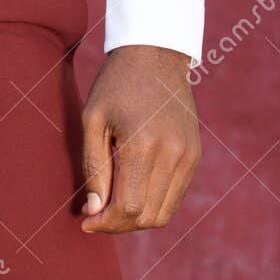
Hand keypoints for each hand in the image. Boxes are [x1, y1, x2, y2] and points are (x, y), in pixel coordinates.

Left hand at [80, 45, 199, 232]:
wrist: (155, 54)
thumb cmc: (116, 84)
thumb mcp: (93, 119)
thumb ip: (93, 168)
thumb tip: (94, 211)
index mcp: (143, 144)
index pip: (128, 207)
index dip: (105, 222)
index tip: (85, 220)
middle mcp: (173, 154)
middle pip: (147, 216)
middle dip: (118, 224)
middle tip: (95, 215)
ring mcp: (189, 156)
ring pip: (164, 212)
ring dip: (137, 218)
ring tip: (112, 206)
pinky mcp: (195, 155)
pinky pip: (175, 195)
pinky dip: (154, 203)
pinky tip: (132, 192)